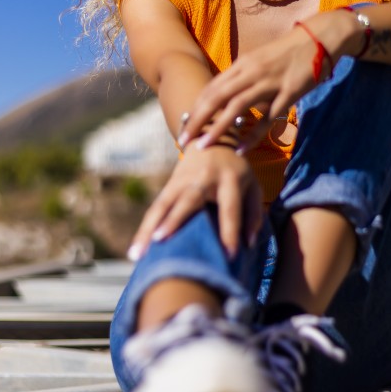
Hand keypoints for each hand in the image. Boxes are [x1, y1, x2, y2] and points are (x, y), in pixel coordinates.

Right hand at [128, 143, 262, 260]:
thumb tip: (248, 244)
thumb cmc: (235, 170)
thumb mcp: (252, 185)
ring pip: (162, 204)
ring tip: (137, 255)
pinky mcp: (168, 185)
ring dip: (148, 229)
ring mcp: (182, 180)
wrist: (211, 136)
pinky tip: (136, 249)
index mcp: (229, 179)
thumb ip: (254, 213)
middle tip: (160, 241)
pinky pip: (155, 208)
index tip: (230, 255)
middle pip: (187, 200)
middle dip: (174, 220)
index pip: (230, 208)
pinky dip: (144, 229)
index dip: (230, 231)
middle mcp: (203, 178)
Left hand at [179, 28, 322, 153]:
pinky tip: (242, 149)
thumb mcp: (259, 60)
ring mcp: (269, 82)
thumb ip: (243, 76)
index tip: (184, 124)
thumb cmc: (287, 53)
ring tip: (204, 146)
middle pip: (217, 97)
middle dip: (197, 119)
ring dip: (218, 128)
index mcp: (243, 64)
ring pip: (237, 106)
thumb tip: (226, 96)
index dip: (196, 106)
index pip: (212, 87)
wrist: (318, 39)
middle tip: (184, 139)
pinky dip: (253, 135)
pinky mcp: (288, 93)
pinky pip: (267, 117)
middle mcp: (251, 72)